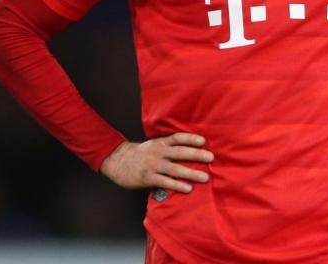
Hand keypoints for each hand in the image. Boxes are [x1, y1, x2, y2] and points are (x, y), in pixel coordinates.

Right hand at [100, 132, 214, 192]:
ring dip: (191, 173)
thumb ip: (167, 148)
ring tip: (205, 177)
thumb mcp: (152, 146)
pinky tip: (188, 189)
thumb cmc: (138, 155)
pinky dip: (177, 185)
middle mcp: (158, 152)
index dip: (190, 139)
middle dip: (196, 154)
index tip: (204, 141)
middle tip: (211, 157)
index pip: (177, 138)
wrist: (116, 160)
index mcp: (160, 143)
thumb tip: (187, 151)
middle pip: (180, 152)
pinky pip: (165, 182)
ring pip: (175, 168)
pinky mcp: (148, 178)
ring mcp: (153, 165)